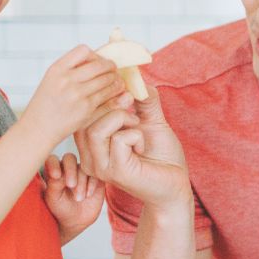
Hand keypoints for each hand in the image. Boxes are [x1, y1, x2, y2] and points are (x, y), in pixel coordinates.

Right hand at [20, 46, 123, 144]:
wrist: (38, 128)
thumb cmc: (46, 105)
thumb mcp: (52, 80)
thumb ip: (70, 70)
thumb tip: (95, 61)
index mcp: (57, 69)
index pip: (83, 50)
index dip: (94, 55)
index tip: (97, 62)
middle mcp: (66, 79)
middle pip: (99, 64)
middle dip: (110, 66)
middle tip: (113, 70)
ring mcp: (77, 93)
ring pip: (106, 79)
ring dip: (115, 79)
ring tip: (117, 81)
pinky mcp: (86, 108)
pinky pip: (107, 95)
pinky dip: (115, 91)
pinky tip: (116, 92)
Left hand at [41, 152, 102, 239]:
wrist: (76, 220)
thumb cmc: (60, 208)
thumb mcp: (53, 199)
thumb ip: (53, 185)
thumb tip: (58, 173)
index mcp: (54, 170)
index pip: (52, 159)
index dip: (54, 164)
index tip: (56, 176)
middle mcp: (68, 168)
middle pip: (70, 158)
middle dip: (71, 171)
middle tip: (71, 186)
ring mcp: (83, 172)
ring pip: (84, 167)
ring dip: (82, 181)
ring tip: (79, 198)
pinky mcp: (96, 178)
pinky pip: (96, 174)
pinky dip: (92, 183)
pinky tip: (88, 194)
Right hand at [75, 87, 189, 207]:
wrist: (176, 183)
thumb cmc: (161, 156)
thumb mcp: (151, 120)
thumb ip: (142, 99)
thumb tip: (134, 76)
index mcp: (92, 145)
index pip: (82, 114)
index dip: (101, 96)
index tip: (123, 90)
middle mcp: (91, 157)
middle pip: (85, 118)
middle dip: (111, 103)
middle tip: (132, 101)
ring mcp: (100, 166)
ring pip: (96, 128)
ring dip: (121, 118)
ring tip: (137, 126)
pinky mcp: (115, 172)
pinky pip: (118, 140)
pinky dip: (135, 135)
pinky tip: (142, 147)